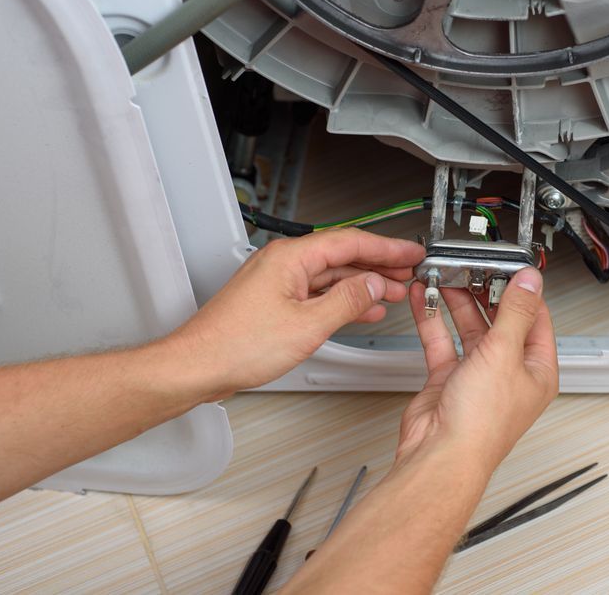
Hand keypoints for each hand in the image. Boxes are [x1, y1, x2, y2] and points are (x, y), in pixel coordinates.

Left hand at [169, 229, 424, 399]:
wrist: (197, 367)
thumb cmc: (235, 345)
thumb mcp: (307, 324)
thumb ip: (347, 301)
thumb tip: (374, 285)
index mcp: (290, 258)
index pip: (350, 242)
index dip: (386, 247)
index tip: (410, 252)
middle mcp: (282, 264)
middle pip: (342, 256)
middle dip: (379, 265)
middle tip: (409, 271)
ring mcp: (277, 283)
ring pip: (331, 276)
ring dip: (364, 284)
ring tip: (394, 292)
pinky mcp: (273, 303)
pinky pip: (318, 293)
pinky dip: (343, 300)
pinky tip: (361, 309)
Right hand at [398, 267, 558, 472]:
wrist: (440, 455)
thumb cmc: (481, 424)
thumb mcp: (504, 354)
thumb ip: (515, 312)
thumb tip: (531, 282)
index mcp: (536, 370)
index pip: (536, 319)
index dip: (523, 290)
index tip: (510, 266)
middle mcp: (509, 373)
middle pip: (501, 320)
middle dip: (486, 292)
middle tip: (474, 268)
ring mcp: (478, 376)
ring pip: (470, 328)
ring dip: (458, 303)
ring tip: (448, 276)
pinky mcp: (449, 380)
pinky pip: (442, 341)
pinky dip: (433, 319)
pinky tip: (427, 298)